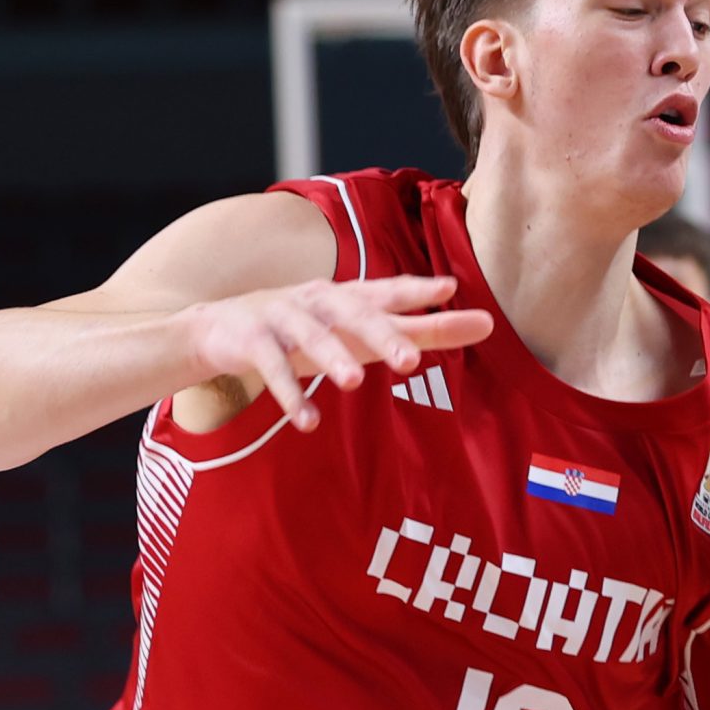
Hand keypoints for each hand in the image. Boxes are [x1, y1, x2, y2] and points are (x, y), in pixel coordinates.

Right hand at [180, 274, 491, 432]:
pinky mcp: (253, 341)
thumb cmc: (313, 330)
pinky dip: (290, 396)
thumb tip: (488, 325)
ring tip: (353, 384)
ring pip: (311, 338)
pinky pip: (273, 369)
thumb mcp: (366, 330)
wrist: (221, 328)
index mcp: (351, 297)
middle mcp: (320, 301)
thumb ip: (424, 330)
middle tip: (408, 361)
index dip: (417, 288)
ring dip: (331, 359)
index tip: (449, 287)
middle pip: (354, 314)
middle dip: (380, 335)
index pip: (389, 290)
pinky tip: (308, 421)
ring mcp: (284, 318)